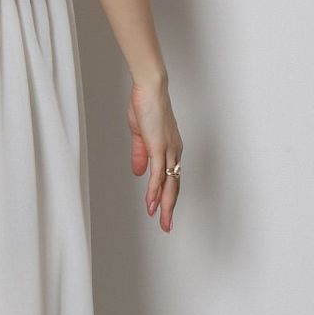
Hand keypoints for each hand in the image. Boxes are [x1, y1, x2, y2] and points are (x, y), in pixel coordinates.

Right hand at [127, 78, 182, 232]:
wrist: (150, 88)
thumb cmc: (146, 105)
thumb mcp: (141, 135)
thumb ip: (140, 155)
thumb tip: (139, 173)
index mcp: (170, 149)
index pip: (170, 179)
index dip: (166, 197)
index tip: (161, 212)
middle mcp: (174, 152)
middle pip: (173, 187)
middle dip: (169, 209)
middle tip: (166, 227)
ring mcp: (168, 150)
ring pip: (168, 184)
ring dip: (163, 205)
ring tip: (161, 222)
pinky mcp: (160, 147)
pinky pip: (158, 173)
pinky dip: (154, 190)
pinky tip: (151, 203)